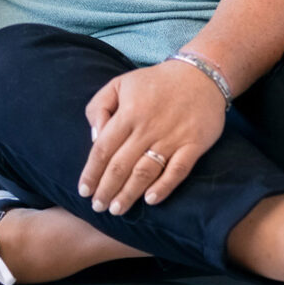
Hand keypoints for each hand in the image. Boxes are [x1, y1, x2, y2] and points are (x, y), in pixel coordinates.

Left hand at [80, 60, 226, 215]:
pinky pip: (178, 170)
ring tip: (117, 209)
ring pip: (145, 172)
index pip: (103, 149)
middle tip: (98, 207)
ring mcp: (172, 137)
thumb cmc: (155, 82)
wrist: (200, 75)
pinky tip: (151, 200)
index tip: (83, 191)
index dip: (91, 172)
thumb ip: (99, 107)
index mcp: (128, 113)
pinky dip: (164, 187)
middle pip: (121, 165)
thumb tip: (94, 137)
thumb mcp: (120, 83)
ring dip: (129, 193)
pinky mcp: (194, 144)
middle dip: (106, 189)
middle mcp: (147, 128)